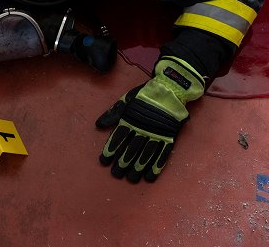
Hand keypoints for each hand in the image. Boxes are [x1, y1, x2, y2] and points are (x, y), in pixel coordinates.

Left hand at [95, 56, 204, 182]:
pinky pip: (162, 154)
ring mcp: (157, 133)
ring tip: (132, 178)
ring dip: (138, 168)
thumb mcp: (126, 100)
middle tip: (117, 174)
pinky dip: (156, 166)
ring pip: (145, 154)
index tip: (104, 161)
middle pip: (131, 149)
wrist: (170, 89)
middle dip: (123, 163)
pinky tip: (150, 176)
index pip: (118, 137)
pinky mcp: (169, 137)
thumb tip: (99, 125)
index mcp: (130, 119)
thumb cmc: (145, 95)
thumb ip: (114, 113)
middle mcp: (142, 128)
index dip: (110, 150)